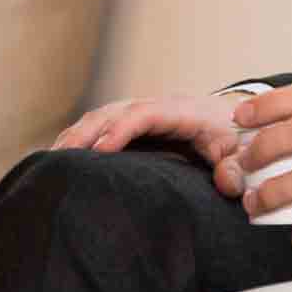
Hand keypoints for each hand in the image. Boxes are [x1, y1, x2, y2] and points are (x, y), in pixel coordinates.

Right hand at [51, 93, 249, 178]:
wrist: (241, 119)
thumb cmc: (238, 136)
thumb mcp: (243, 150)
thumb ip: (237, 166)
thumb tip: (228, 184)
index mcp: (183, 111)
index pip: (146, 114)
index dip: (121, 129)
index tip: (100, 151)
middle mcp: (158, 107)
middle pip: (114, 112)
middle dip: (86, 133)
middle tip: (59, 160)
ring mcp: (144, 112)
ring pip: (102, 117)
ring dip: (76, 136)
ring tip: (49, 162)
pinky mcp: (135, 124)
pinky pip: (102, 125)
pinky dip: (80, 138)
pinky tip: (60, 159)